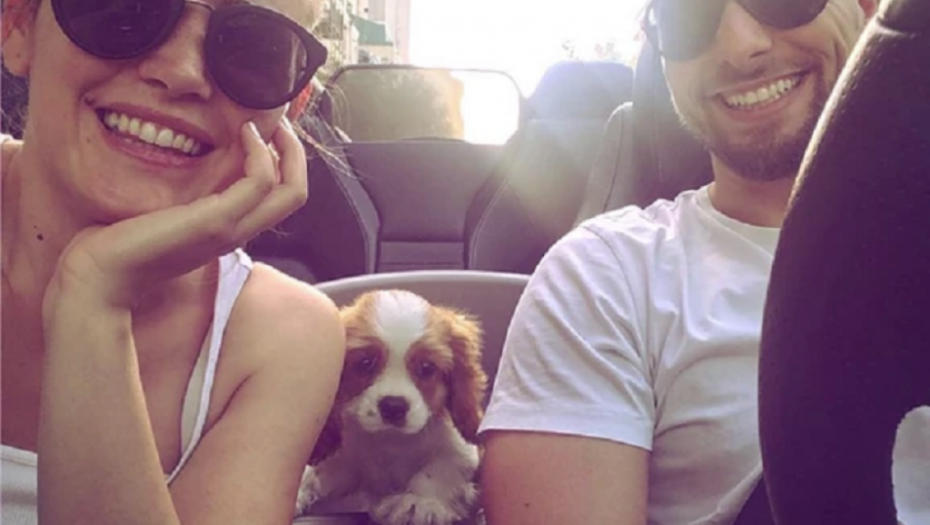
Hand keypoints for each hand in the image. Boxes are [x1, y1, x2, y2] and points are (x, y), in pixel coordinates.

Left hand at [46, 118, 306, 310]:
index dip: (284, 163)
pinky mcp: (217, 221)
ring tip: (264, 124)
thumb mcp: (166, 216)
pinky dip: (260, 152)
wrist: (102, 273)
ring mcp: (232, 228)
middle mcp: (239, 232)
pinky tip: (241, 132)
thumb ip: (187, 199)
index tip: (265, 133)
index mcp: (230, 231)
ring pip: (291, 191)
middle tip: (278, 122)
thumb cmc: (124, 244)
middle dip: (296, 152)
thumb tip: (187, 170)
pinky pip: (260, 181)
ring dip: (285, 148)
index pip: (281, 200)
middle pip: (296, 195)